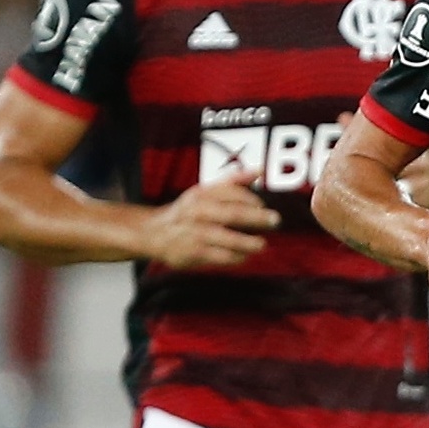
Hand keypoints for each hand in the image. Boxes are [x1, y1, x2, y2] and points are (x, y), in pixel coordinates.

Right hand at [141, 172, 276, 269]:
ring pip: (226, 237)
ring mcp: (195, 232)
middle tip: (275, 221)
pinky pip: (218, 256)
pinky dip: (234, 257)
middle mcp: (198, 211)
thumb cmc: (188, 211)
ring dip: (247, 242)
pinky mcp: (193, 252)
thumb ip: (233, 182)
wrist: (153, 232)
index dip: (251, 199)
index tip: (263, 205)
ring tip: (262, 244)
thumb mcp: (205, 191)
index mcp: (202, 194)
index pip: (231, 193)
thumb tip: (260, 170)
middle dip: (256, 218)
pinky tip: (244, 256)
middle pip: (232, 214)